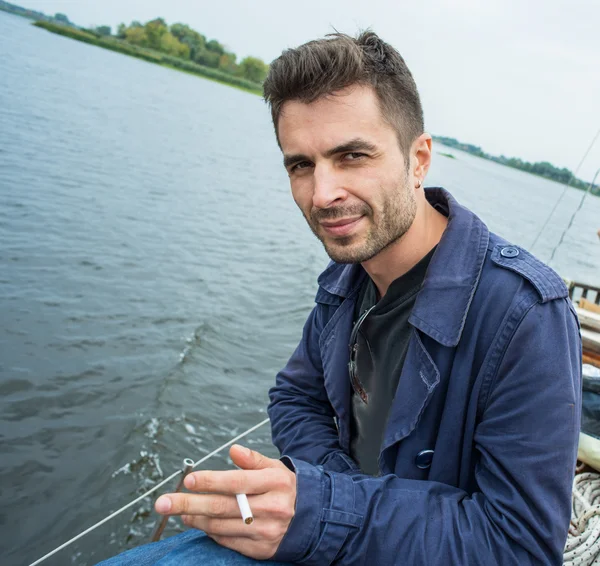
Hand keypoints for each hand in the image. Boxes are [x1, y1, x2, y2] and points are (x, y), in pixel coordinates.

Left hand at [154, 444, 295, 559]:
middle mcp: (271, 507)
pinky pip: (229, 542)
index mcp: (275, 482)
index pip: (237, 482)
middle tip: (162, 503)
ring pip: (222, 526)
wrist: (313, 518)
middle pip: (223, 507)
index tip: (188, 479)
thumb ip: (253, 460)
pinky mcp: (262, 549)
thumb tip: (233, 449)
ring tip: (181, 513)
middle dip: (189, 505)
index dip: (211, 481)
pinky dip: (211, 533)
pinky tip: (200, 524)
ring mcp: (266, 531)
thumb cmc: (286, 488)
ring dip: (196, 519)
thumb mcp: (275, 467)